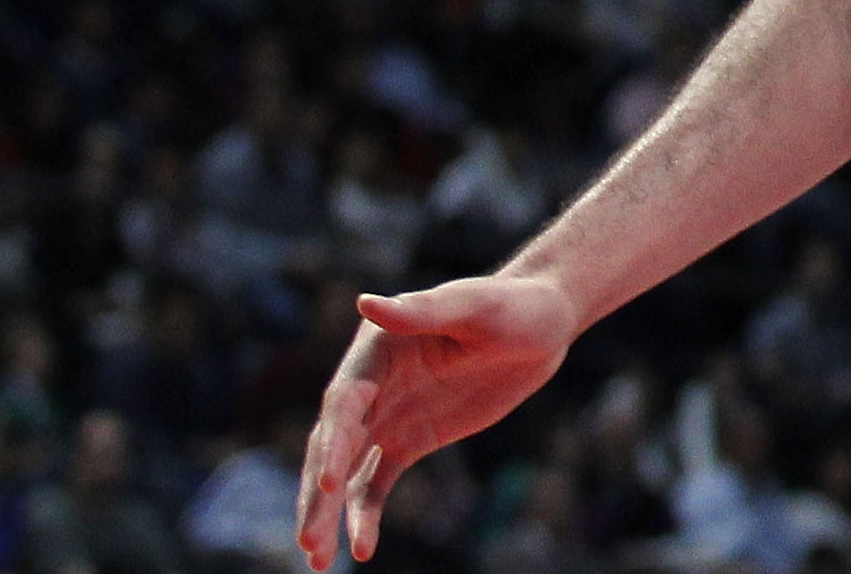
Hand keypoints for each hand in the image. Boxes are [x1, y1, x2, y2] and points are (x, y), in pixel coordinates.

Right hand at [298, 272, 580, 566]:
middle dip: (317, 493)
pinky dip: (363, 516)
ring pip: (344, 472)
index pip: (345, 402)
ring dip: (327, 513)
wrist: (542, 324)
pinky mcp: (408, 440)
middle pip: (332, 445)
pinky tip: (360, 551)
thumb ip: (423, 310)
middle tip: (308, 542)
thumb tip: (367, 303)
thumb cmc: (512, 304)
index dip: (334, 442)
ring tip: (315, 561)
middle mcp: (370, 386)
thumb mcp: (474, 305)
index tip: (328, 482)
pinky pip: (375, 484)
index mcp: (375, 350)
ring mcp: (387, 416)